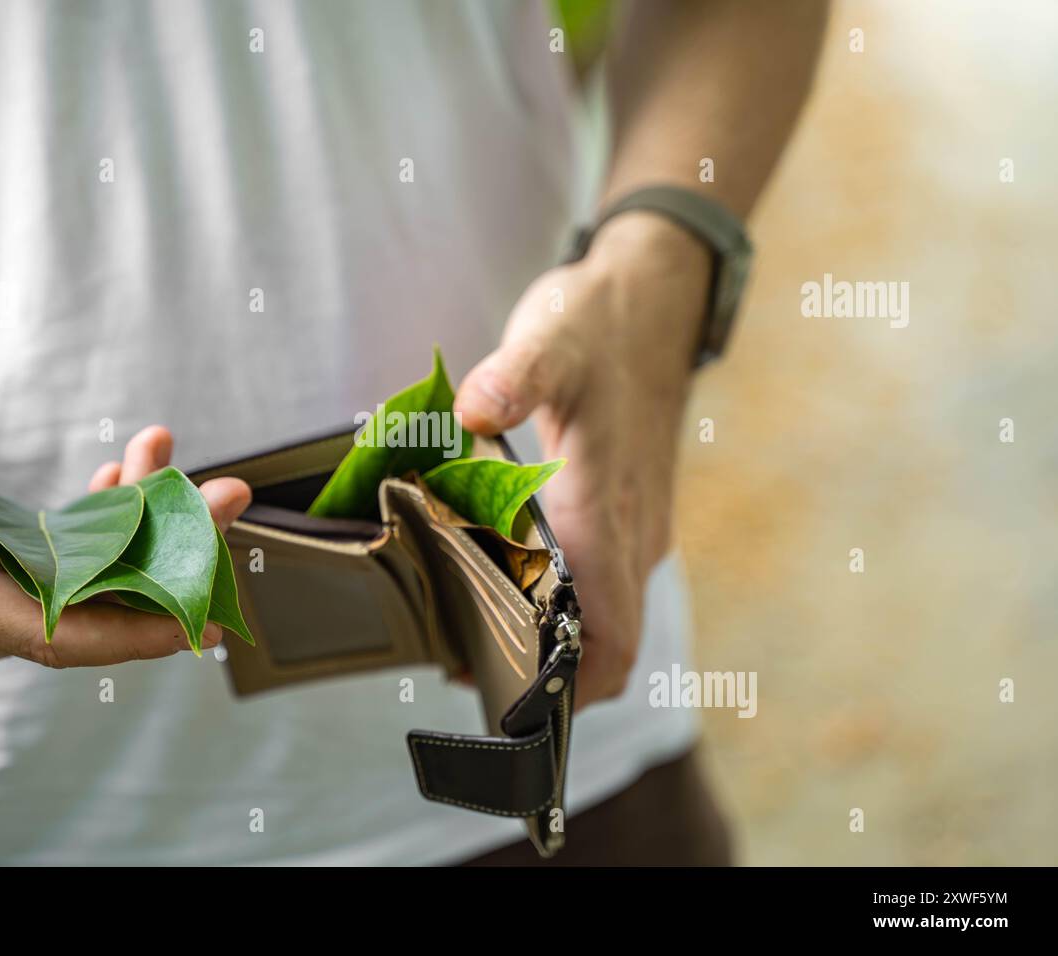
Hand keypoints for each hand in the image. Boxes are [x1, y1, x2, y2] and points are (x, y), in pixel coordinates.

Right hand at [0, 342, 250, 667]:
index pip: (51, 635)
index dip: (130, 631)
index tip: (202, 619)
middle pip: (92, 610)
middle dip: (170, 561)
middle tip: (229, 497)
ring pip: (99, 580)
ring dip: (157, 527)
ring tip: (202, 468)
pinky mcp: (6, 563)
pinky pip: (83, 554)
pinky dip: (120, 512)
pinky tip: (140, 465)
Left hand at [454, 213, 709, 709]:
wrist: (658, 299)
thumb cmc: (601, 322)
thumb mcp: (550, 337)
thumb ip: (514, 377)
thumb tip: (474, 410)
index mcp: (607, 508)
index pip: (612, 637)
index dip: (571, 686)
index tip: (510, 698)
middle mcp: (630, 532)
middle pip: (607, 644)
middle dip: (547, 675)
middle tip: (466, 664)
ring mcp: (635, 525)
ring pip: (606, 617)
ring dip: (553, 641)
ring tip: (473, 630)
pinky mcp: (628, 512)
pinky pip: (602, 584)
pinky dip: (561, 604)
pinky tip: (504, 580)